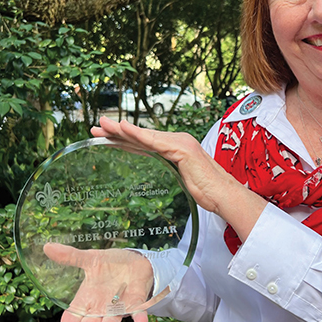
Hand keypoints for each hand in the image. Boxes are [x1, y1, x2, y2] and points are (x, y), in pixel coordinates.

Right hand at [43, 243, 153, 321]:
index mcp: (87, 298)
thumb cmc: (110, 264)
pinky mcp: (136, 301)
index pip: (74, 316)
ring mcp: (119, 306)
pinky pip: (138, 310)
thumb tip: (47, 246)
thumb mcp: (90, 259)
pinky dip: (139, 316)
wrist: (136, 261)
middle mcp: (101, 307)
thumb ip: (71, 256)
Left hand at [91, 117, 266, 239]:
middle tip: (96, 127)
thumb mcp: (182, 181)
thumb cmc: (208, 192)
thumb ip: (171, 173)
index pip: (144, 143)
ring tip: (102, 126)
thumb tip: (159, 177)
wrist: (225, 196)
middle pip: (141, 137)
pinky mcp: (182, 149)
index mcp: (176, 148)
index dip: (124, 140)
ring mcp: (180, 143)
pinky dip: (137, 134)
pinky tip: (122, 129)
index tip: (105, 138)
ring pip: (145, 136)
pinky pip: (154, 142)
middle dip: (117, 132)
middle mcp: (177, 141)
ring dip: (121, 130)